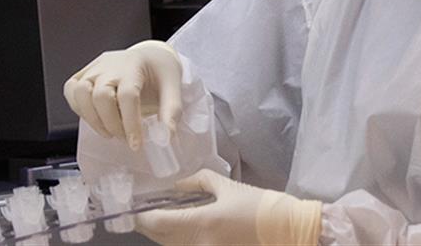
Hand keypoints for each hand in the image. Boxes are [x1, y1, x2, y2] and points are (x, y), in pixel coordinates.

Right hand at [63, 40, 182, 150]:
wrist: (150, 57)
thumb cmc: (160, 73)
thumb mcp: (174, 88)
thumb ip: (171, 112)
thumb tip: (165, 138)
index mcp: (134, 66)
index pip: (127, 95)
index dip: (130, 123)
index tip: (136, 144)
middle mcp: (110, 65)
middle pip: (100, 95)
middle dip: (111, 124)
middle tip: (125, 139)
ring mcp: (94, 68)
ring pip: (80, 92)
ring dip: (92, 119)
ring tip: (109, 132)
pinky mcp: (84, 73)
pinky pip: (71, 90)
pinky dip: (79, 109)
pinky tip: (96, 119)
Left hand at [137, 169, 322, 245]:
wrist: (288, 231)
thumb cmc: (260, 206)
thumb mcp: (227, 186)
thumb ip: (197, 182)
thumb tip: (176, 185)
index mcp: (201, 223)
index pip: (156, 222)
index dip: (140, 214)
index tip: (132, 203)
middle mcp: (199, 244)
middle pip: (159, 237)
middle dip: (147, 223)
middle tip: (141, 207)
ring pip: (169, 245)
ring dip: (161, 231)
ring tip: (160, 214)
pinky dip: (177, 238)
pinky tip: (179, 225)